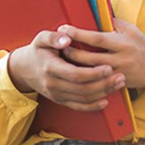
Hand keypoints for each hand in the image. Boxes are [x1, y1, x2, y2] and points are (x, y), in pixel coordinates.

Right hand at [7, 30, 125, 111]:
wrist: (24, 69)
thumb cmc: (37, 51)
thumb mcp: (41, 39)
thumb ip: (54, 37)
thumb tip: (67, 38)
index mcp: (50, 68)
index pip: (75, 74)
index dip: (93, 73)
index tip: (108, 67)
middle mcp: (53, 84)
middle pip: (82, 88)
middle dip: (104, 84)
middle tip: (120, 76)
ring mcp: (57, 94)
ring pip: (83, 98)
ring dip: (103, 93)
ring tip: (118, 84)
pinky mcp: (60, 100)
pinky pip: (78, 107)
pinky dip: (93, 106)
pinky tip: (105, 100)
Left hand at [58, 18, 144, 89]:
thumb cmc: (143, 44)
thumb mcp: (130, 29)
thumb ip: (113, 23)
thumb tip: (94, 13)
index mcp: (122, 43)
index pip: (96, 38)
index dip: (79, 34)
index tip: (64, 28)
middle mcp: (120, 59)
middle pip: (90, 58)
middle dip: (72, 52)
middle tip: (59, 45)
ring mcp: (118, 73)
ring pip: (91, 72)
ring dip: (75, 66)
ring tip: (63, 58)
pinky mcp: (117, 84)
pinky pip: (97, 82)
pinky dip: (85, 77)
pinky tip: (75, 73)